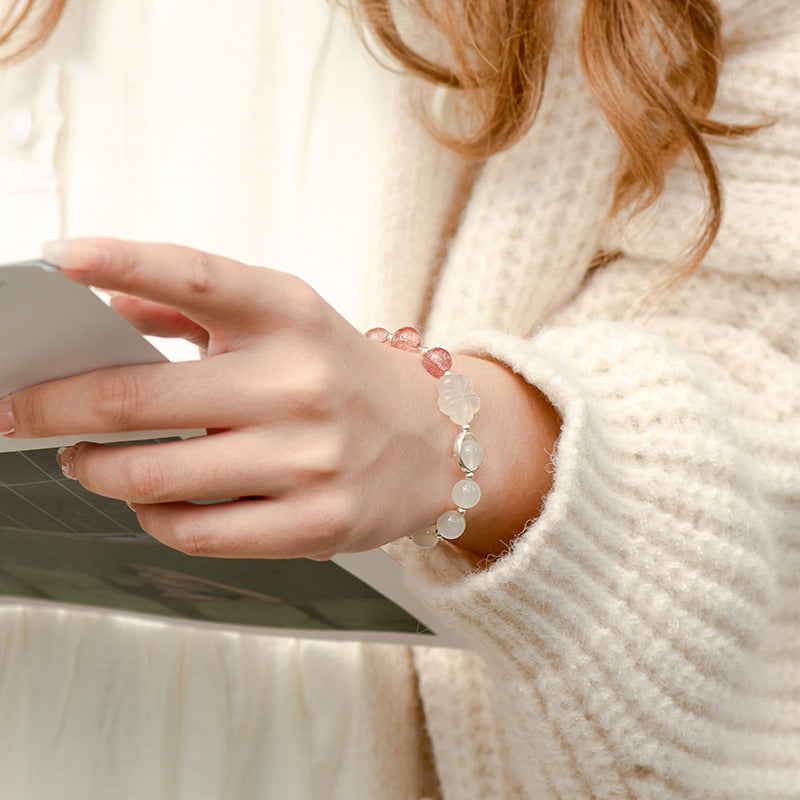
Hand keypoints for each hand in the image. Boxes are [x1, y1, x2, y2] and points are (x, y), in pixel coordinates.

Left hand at [2, 238, 559, 560]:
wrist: (432, 441)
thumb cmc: (341, 375)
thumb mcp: (285, 320)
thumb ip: (193, 305)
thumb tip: (102, 304)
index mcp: (291, 314)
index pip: (199, 276)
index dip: (124, 261)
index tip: (57, 257)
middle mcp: (300, 382)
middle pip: (140, 398)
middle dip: (51, 407)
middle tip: (16, 409)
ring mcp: (310, 458)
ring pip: (154, 477)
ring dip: (96, 469)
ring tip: (86, 458)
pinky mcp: (317, 522)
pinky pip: (196, 531)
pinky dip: (152, 517)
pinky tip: (153, 501)